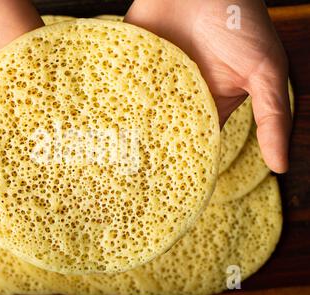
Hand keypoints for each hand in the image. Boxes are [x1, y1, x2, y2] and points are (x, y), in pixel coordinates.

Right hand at [0, 0, 43, 176]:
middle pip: (10, 142)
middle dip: (19, 162)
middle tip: (33, 192)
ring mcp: (17, 88)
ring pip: (33, 124)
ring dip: (42, 143)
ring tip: (54, 173)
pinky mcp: (37, 69)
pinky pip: (51, 96)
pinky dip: (59, 113)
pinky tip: (68, 137)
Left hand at [125, 0, 290, 172]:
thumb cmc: (240, 22)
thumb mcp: (264, 71)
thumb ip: (271, 116)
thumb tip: (281, 166)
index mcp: (210, 104)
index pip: (197, 141)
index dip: (187, 162)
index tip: (172, 187)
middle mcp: (179, 96)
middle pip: (162, 131)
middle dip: (150, 151)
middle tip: (133, 180)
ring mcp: (153, 82)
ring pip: (137, 114)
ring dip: (126, 131)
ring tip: (111, 160)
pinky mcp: (132, 65)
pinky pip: (119, 87)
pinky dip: (110, 102)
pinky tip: (99, 125)